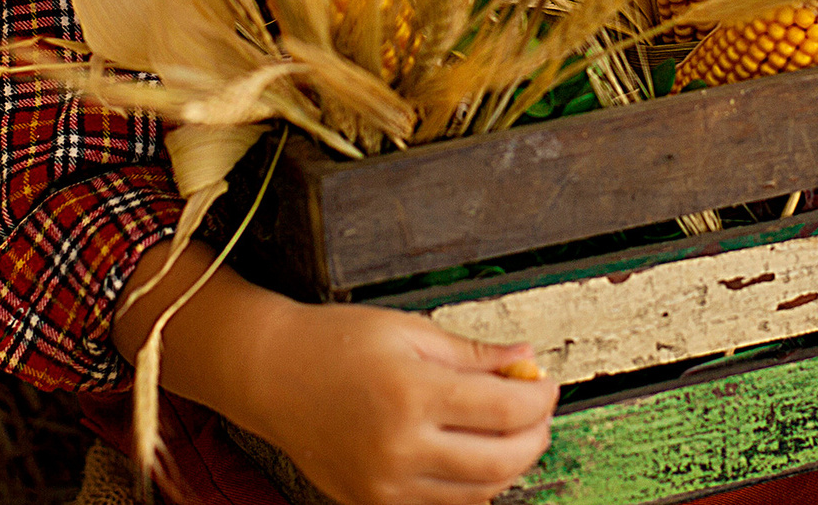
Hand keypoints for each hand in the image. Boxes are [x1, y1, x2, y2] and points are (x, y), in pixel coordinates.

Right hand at [243, 301, 556, 504]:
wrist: (270, 374)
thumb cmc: (332, 344)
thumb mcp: (408, 331)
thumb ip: (472, 354)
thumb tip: (525, 362)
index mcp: (411, 395)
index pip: (506, 411)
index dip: (540, 398)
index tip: (547, 384)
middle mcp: (400, 448)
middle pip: (502, 461)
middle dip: (535, 436)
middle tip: (538, 411)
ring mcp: (385, 484)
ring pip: (478, 492)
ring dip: (507, 464)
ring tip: (508, 431)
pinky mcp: (372, 502)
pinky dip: (470, 486)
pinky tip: (472, 455)